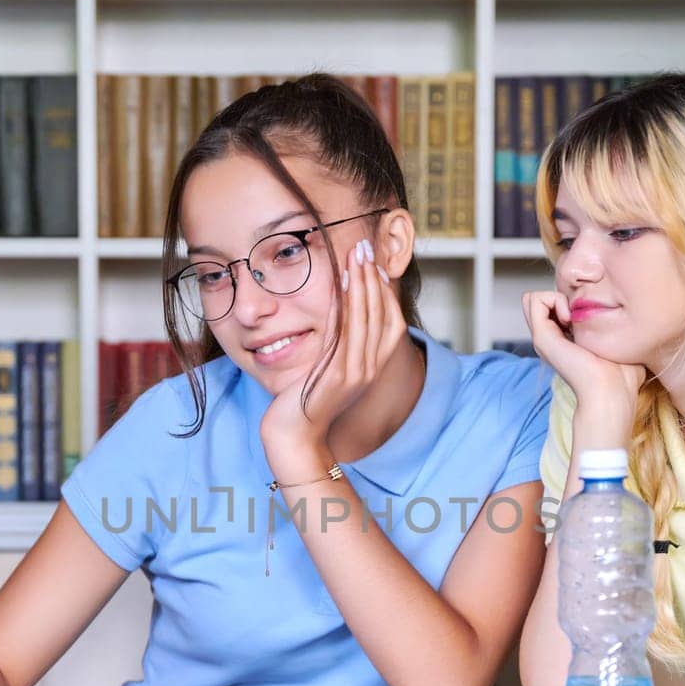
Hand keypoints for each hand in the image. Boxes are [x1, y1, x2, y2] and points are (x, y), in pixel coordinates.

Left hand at [259, 238, 406, 472]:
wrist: (294, 438)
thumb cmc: (304, 404)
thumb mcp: (328, 372)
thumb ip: (338, 348)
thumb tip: (337, 317)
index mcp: (371, 368)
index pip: (391, 323)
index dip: (385, 291)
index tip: (376, 264)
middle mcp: (368, 370)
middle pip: (380, 315)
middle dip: (374, 278)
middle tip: (366, 247)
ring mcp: (354, 373)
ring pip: (365, 319)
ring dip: (361, 283)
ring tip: (355, 255)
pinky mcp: (335, 375)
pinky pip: (343, 332)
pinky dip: (343, 305)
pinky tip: (339, 283)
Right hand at [521, 290, 644, 444]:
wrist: (612, 393)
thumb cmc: (623, 377)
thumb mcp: (620, 345)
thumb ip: (617, 330)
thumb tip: (631, 319)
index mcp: (565, 341)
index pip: (555, 306)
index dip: (571, 300)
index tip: (590, 315)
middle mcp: (551, 339)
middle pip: (539, 301)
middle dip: (558, 294)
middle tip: (578, 312)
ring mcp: (543, 339)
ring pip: (533, 298)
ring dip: (555, 296)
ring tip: (573, 315)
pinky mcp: (542, 338)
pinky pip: (535, 300)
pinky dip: (553, 299)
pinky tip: (570, 316)